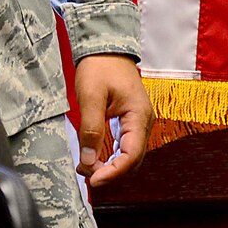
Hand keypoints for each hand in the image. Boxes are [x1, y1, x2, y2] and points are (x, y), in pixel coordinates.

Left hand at [74, 53, 152, 187]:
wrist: (106, 48)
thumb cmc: (101, 67)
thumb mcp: (91, 96)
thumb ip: (91, 129)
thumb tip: (89, 161)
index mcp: (139, 116)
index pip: (131, 155)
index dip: (113, 172)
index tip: (93, 180)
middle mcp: (143, 122)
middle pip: (132, 160)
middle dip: (110, 171)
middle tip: (84, 172)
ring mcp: (138, 122)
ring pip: (128, 156)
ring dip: (109, 166)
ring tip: (85, 167)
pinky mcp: (130, 122)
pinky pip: (123, 146)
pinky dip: (110, 156)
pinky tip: (93, 158)